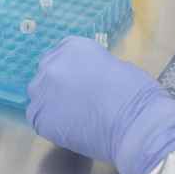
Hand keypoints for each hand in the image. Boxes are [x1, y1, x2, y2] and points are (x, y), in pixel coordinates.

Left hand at [27, 36, 174, 173]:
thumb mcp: (118, 66)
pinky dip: (50, 121)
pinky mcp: (40, 119)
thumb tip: (88, 78)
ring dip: (52, 100)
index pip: (63, 51)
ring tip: (74, 113)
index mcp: (75, 47)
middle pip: (48, 71)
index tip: (82, 76)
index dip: (73, 66)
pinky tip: (69, 126)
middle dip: (60, 82)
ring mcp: (43, 93)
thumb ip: (95, 68)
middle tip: (78, 96)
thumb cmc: (136, 92)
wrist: (134, 123)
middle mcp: (53, 65)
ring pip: (40, 95)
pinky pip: (38, 117)